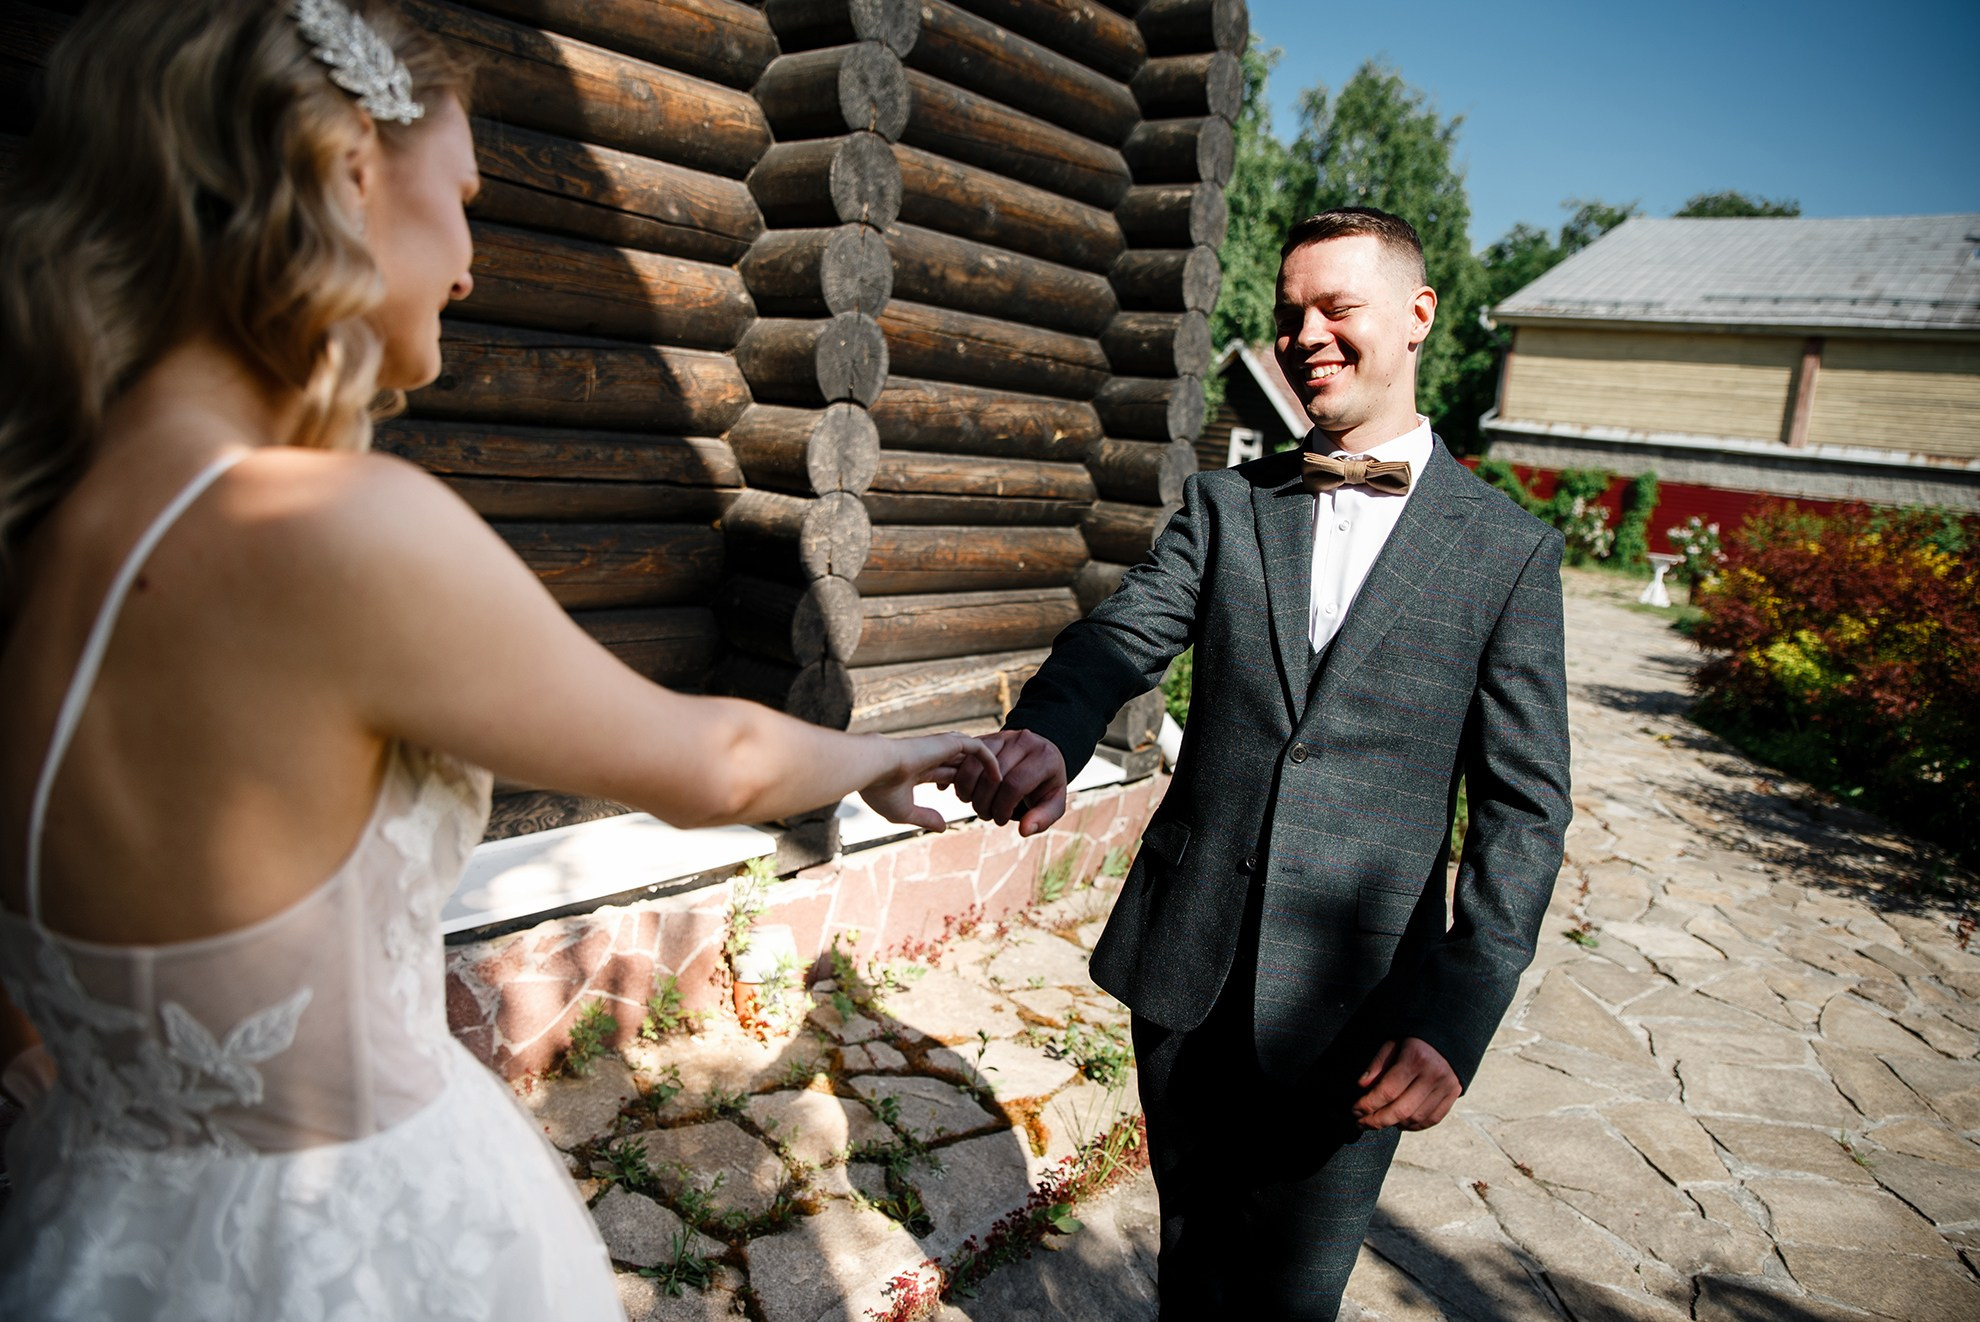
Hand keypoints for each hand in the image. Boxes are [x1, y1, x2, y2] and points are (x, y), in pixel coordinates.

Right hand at [858, 733, 999, 832]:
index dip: (958, 788)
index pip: (944, 775)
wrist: (874, 768)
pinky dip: (990, 760)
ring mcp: (939, 747)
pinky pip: (978, 748)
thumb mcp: (904, 811)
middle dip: (977, 780)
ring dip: (986, 770)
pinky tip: (1000, 778)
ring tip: (1003, 788)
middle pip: (961, 765)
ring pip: (971, 755)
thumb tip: (943, 827)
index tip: (969, 805)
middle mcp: (929, 755)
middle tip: (993, 799)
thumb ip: (924, 817)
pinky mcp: (948, 743)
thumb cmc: (880, 790)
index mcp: (916, 768)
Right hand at [954, 729, 1066, 836]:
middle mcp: (1023, 741)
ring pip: (974, 765)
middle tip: (987, 815)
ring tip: (976, 805)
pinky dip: (960, 779)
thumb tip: (1024, 830)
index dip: (1003, 808)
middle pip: (992, 777)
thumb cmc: (1045, 784)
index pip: (1015, 785)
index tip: (1001, 820)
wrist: (1039, 756)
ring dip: (969, 792)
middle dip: (984, 804)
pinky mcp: (986, 737)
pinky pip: (966, 758)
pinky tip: (967, 793)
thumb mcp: (1053, 802)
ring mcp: (1003, 736)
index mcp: (1044, 758)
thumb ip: (1043, 818)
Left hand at [1352, 1038, 1460, 1130]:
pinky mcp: (1454, 1094)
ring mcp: (1446, 1086)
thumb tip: (1362, 1086)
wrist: (1450, 1033)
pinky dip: (1414, 1126)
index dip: (1368, 1105)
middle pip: (1401, 1110)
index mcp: (1416, 1058)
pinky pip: (1432, 1119)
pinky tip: (1400, 1123)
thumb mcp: (1393, 1042)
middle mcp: (1433, 1074)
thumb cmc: (1415, 1038)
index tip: (1355, 1111)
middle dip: (1377, 1121)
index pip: (1388, 1091)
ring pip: (1416, 1118)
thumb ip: (1378, 1064)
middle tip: (1361, 1123)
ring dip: (1394, 1124)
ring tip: (1379, 1121)